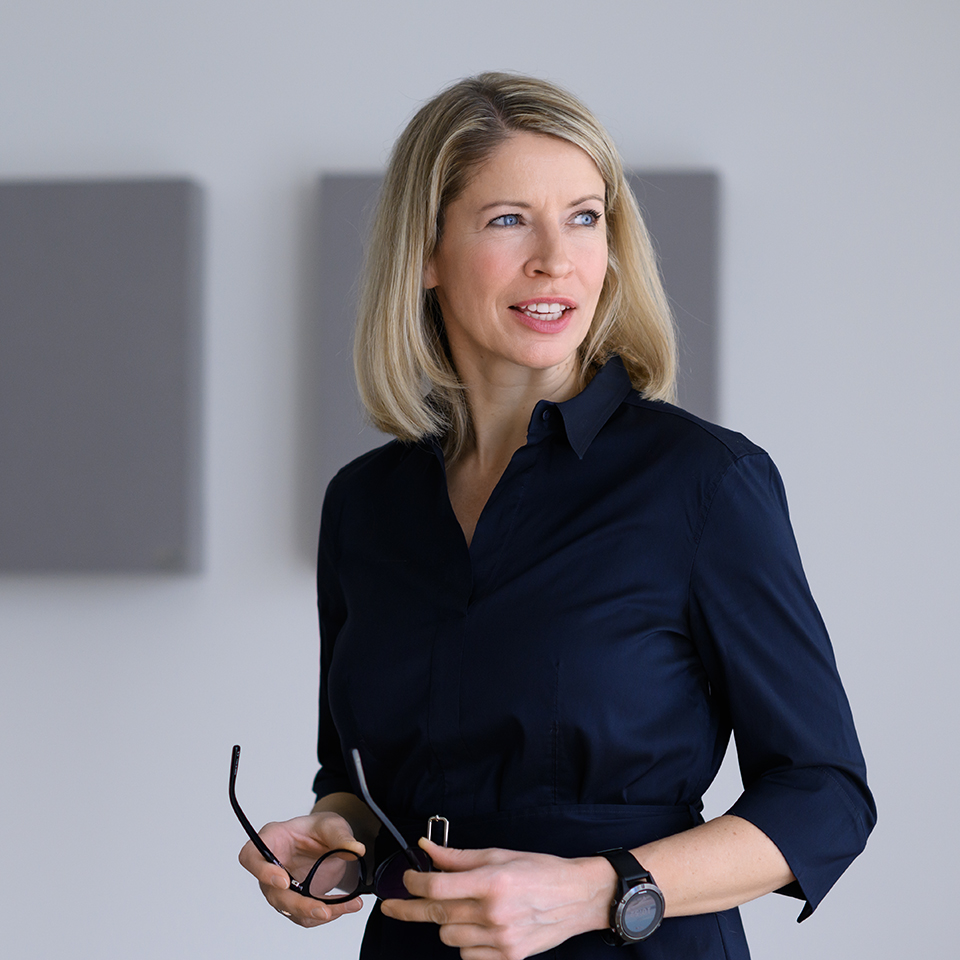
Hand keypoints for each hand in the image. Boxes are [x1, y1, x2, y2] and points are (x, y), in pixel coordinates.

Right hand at [238, 810, 366, 927]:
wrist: (328, 841)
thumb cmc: (319, 828)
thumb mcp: (332, 823)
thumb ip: (341, 835)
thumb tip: (357, 849)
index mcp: (271, 840)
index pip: (251, 857)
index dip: (262, 871)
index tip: (283, 881)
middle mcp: (270, 866)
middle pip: (272, 893)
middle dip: (298, 905)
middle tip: (323, 910)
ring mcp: (280, 887)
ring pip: (289, 909)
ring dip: (316, 913)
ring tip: (346, 906)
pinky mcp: (294, 901)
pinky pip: (305, 915)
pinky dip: (327, 914)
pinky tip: (348, 905)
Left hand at [380, 838, 616, 959]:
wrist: (577, 897)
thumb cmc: (540, 870)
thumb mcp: (499, 855)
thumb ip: (459, 857)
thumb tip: (427, 849)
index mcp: (491, 882)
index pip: (437, 887)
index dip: (413, 884)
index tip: (405, 880)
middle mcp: (494, 913)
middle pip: (436, 915)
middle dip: (409, 909)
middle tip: (391, 906)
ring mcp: (501, 939)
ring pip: (449, 937)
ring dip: (446, 922)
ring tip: (462, 908)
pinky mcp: (508, 958)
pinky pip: (468, 954)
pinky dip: (465, 941)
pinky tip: (478, 925)